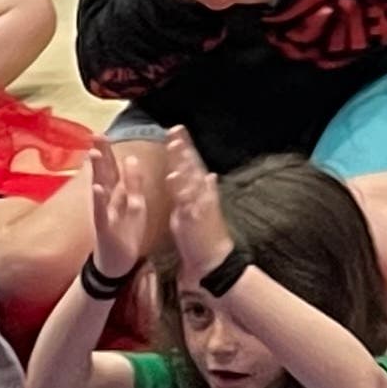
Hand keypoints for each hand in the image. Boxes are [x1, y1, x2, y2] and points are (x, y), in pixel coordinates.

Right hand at [84, 137, 154, 282]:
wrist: (117, 263)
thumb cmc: (125, 232)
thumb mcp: (134, 204)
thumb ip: (132, 183)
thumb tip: (131, 158)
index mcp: (118, 194)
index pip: (111, 168)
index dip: (108, 151)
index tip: (102, 132)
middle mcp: (108, 201)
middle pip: (104, 174)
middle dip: (100, 154)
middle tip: (94, 135)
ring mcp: (104, 214)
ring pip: (100, 190)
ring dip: (97, 172)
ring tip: (93, 154)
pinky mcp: (105, 228)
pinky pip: (101, 213)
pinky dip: (99, 201)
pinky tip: (96, 189)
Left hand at [159, 128, 236, 278]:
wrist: (213, 259)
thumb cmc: (203, 235)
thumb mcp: (204, 209)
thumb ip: (204, 191)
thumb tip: (210, 175)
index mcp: (200, 191)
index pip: (192, 164)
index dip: (184, 148)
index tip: (176, 131)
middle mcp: (201, 193)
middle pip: (191, 165)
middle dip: (183, 147)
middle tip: (175, 129)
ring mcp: (198, 203)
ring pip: (189, 177)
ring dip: (182, 159)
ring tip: (174, 143)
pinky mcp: (192, 216)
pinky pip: (185, 199)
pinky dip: (180, 186)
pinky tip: (173, 175)